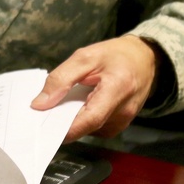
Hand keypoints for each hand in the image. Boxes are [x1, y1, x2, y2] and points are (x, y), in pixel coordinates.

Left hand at [30, 36, 158, 141]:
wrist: (144, 58)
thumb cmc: (116, 54)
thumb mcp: (84, 57)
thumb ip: (61, 79)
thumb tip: (40, 103)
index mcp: (118, 88)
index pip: (91, 118)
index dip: (67, 128)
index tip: (44, 127)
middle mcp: (124, 110)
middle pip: (88, 126)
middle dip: (64, 123)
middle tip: (45, 113)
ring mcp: (124, 120)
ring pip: (91, 129)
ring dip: (74, 120)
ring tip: (65, 103)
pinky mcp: (121, 124)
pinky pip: (97, 128)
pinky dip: (84, 119)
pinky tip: (79, 105)